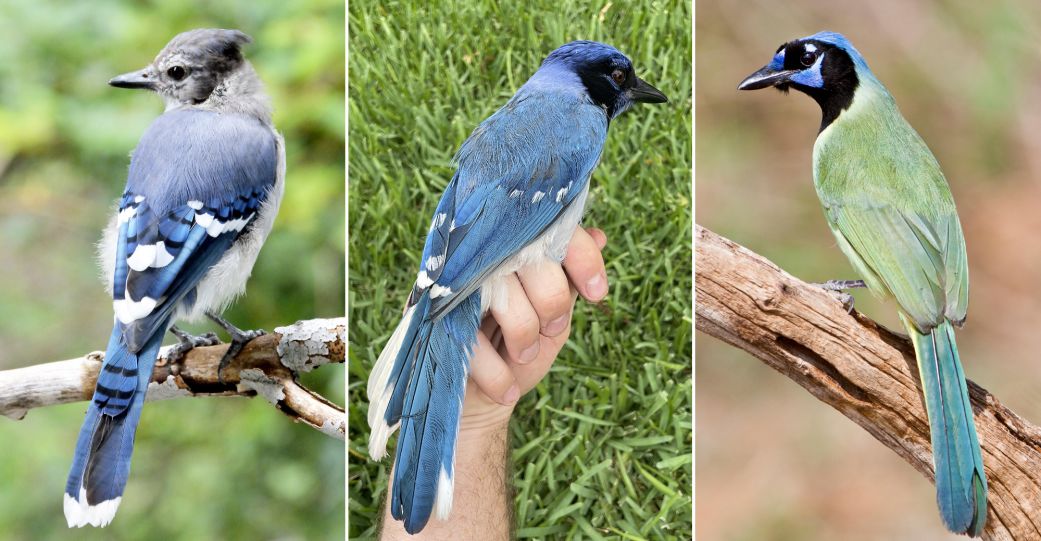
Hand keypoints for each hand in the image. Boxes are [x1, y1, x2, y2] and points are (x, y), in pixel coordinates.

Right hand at [461, 226, 608, 432]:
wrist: (476, 406)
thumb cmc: (515, 354)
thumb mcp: (552, 321)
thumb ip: (568, 285)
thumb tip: (600, 236)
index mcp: (511, 251)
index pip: (551, 228)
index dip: (581, 256)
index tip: (597, 293)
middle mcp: (480, 258)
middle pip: (531, 258)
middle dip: (552, 302)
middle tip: (549, 329)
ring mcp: (454, 289)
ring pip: (505, 295)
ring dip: (524, 336)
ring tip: (523, 355)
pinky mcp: (434, 323)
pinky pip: (475, 341)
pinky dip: (499, 374)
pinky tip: (507, 390)